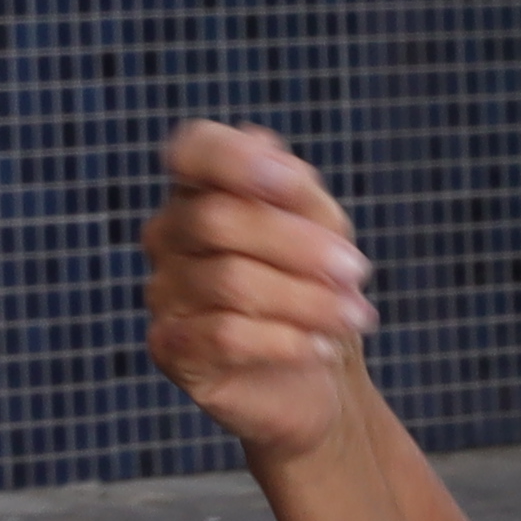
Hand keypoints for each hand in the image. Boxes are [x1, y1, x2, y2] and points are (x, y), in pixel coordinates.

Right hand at [149, 122, 375, 465]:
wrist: (317, 376)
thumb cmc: (315, 287)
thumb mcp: (323, 229)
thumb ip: (294, 188)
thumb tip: (259, 144)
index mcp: (201, 189)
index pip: (192, 150)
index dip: (234, 160)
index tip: (293, 186)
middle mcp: (169, 233)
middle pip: (217, 220)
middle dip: (298, 245)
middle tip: (357, 271)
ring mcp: (163, 291)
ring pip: (228, 282)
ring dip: (306, 299)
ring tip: (354, 316)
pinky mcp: (168, 348)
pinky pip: (223, 335)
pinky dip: (284, 340)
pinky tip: (320, 347)